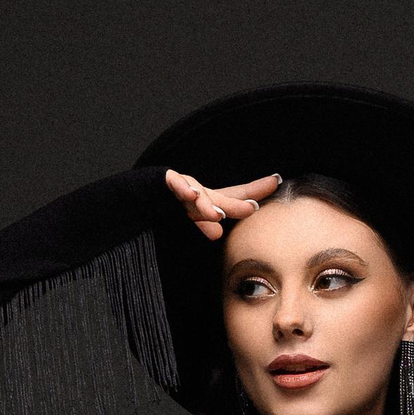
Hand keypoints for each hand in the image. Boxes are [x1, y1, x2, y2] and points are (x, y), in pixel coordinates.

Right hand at [163, 168, 281, 240]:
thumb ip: (204, 224)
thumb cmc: (164, 209)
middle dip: (236, 204)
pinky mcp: (163, 181)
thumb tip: (217, 233)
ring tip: (217, 215)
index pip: (235, 195)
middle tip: (252, 208)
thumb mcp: (189, 219)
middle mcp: (197, 191)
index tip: (276, 181)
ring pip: (196, 195)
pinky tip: (190, 194)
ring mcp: (181, 186)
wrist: (137, 198)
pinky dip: (182, 188)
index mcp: (207, 200)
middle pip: (219, 198)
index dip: (255, 190)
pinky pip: (173, 183)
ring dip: (207, 205)